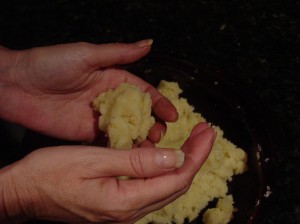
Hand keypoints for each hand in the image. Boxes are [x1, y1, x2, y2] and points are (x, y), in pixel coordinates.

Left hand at [0, 40, 176, 141]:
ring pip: (126, 130)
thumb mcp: (88, 55)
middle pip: (138, 114)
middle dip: (152, 124)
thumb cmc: (51, 64)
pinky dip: (121, 148)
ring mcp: (98, 118)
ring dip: (140, 139)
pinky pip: (108, 142)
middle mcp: (109, 100)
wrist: (16, 86)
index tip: (172, 115)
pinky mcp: (86, 133)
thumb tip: (149, 44)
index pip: (143, 92)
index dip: (159, 103)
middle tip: (161, 135)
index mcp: (112, 79)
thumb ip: (120, 53)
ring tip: (151, 149)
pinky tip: (132, 155)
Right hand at [0, 123, 214, 222]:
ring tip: (193, 140)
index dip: (196, 155)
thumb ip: (137, 162)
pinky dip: (164, 168)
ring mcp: (123, 210)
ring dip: (182, 162)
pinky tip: (166, 155)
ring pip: (165, 186)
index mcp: (125, 202)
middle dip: (195, 157)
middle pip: (175, 184)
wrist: (25, 191)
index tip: (208, 132)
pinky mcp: (117, 204)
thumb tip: (177, 159)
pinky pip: (150, 187)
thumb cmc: (52, 173)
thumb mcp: (95, 161)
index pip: (176, 179)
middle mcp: (129, 212)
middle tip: (206, 132)